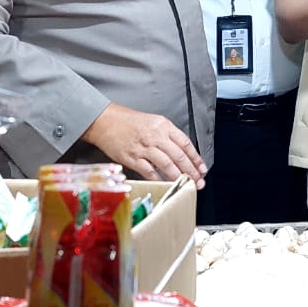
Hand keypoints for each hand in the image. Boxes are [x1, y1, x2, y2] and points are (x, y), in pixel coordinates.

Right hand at [82, 104, 206, 187]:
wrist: (105, 121)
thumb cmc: (128, 121)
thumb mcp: (153, 121)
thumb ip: (167, 135)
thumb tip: (181, 153)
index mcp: (163, 126)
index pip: (185, 144)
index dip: (196, 158)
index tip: (202, 168)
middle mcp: (156, 136)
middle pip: (179, 156)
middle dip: (191, 171)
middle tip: (198, 181)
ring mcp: (144, 148)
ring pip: (167, 165)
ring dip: (179, 177)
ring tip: (186, 185)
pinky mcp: (133, 158)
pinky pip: (150, 172)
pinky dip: (160, 180)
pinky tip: (167, 184)